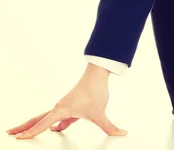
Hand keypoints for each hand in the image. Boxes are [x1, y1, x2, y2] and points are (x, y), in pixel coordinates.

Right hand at [5, 68, 126, 139]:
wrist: (98, 74)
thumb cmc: (96, 91)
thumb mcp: (100, 113)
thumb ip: (110, 126)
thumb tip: (122, 133)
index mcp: (62, 110)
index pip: (42, 124)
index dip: (30, 133)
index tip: (18, 139)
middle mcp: (60, 107)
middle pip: (38, 119)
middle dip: (24, 128)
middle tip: (10, 133)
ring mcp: (65, 106)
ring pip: (47, 117)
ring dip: (36, 125)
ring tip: (25, 133)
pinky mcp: (71, 105)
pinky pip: (59, 116)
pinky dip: (52, 123)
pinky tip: (56, 128)